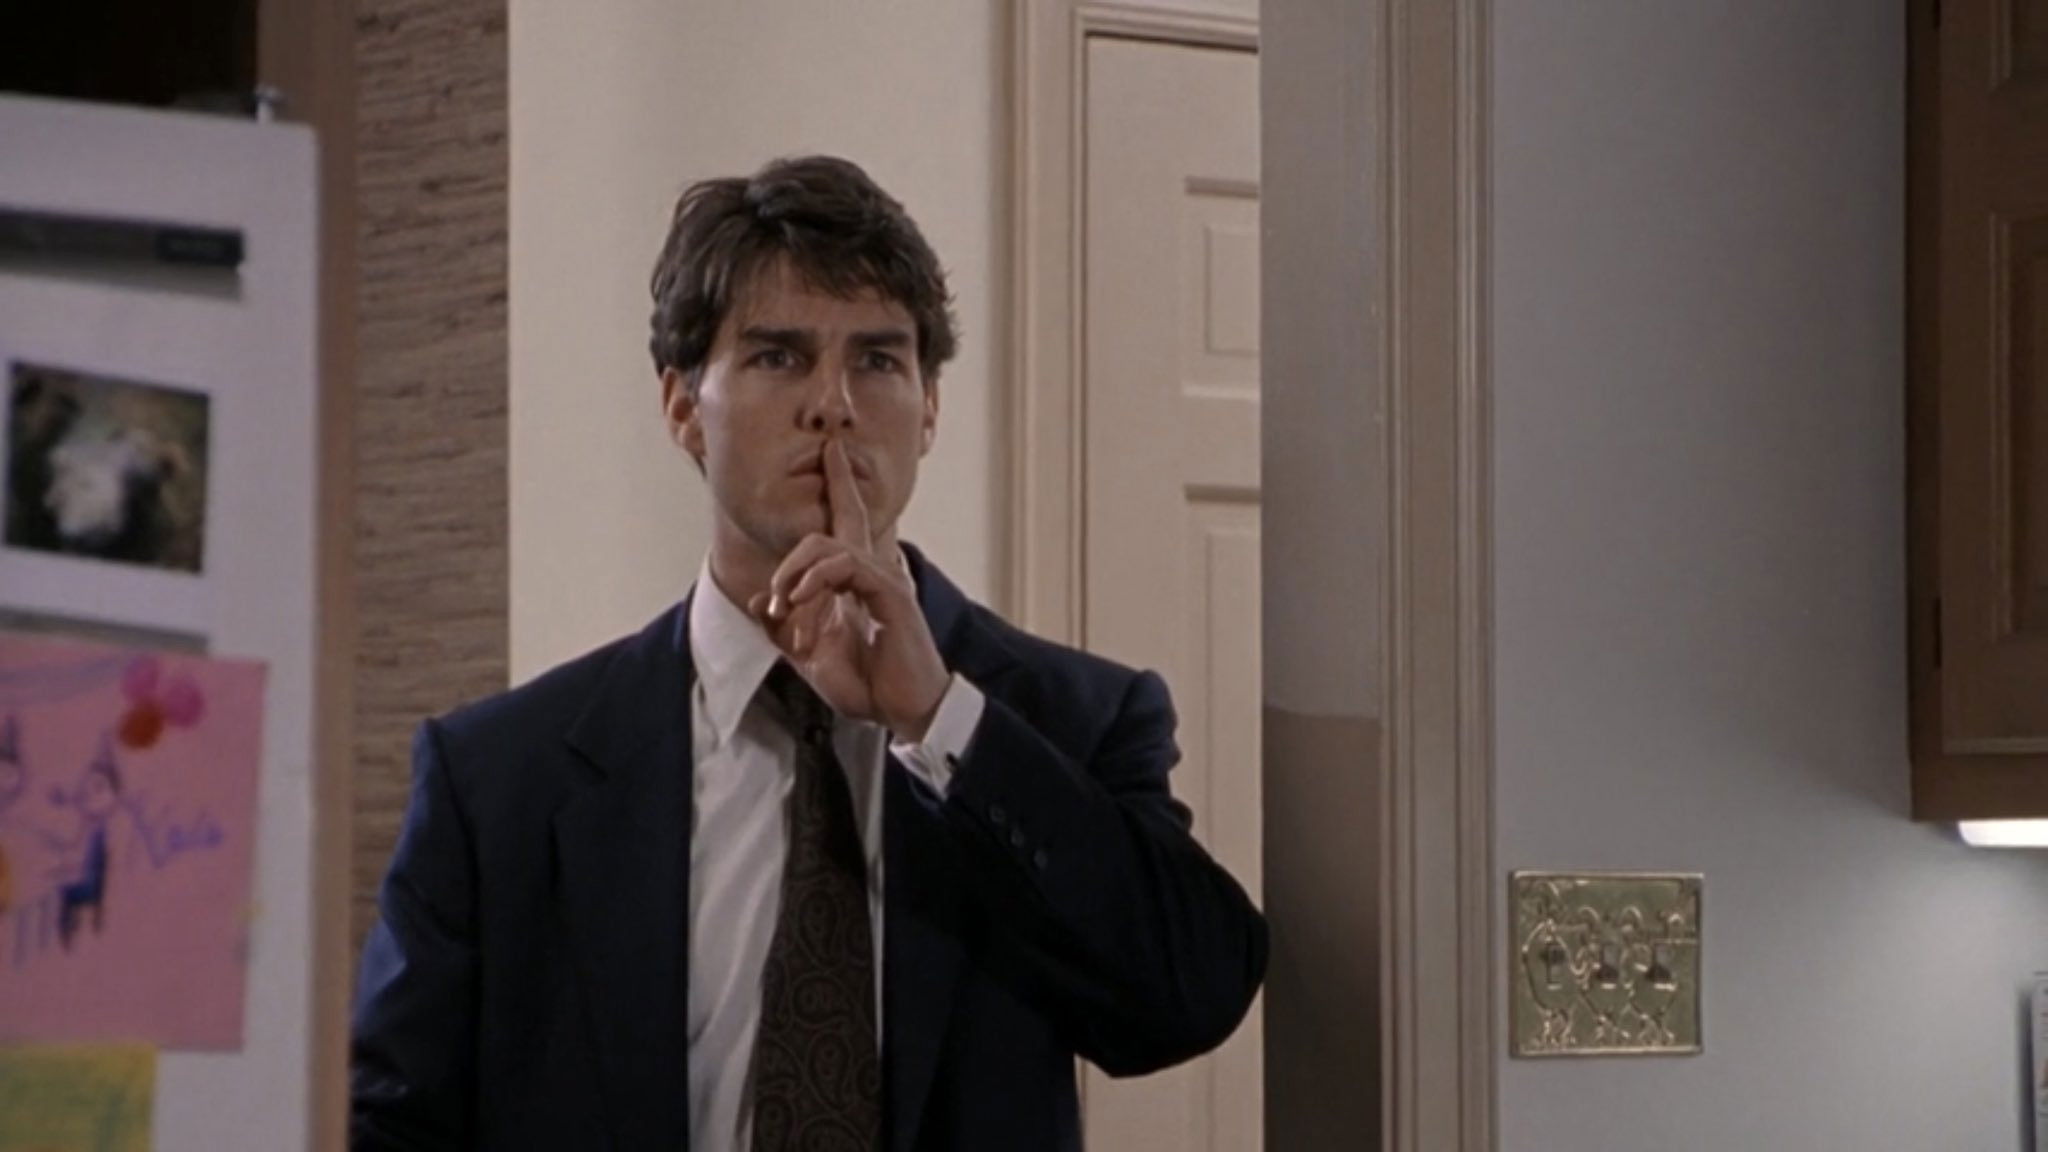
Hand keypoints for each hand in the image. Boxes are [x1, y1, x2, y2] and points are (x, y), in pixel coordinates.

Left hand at [749, 440, 950, 739]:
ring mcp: (884, 579)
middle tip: (778, 599)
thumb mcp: (812, 658)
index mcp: (856, 582)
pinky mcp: (890, 592)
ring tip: (786, 609)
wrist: (904, 712)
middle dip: (796, 552)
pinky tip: (800, 601)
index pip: (848, 521)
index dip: (841, 483)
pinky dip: (815, 580)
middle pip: (838, 522)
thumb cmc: (869, 685)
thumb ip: (785, 628)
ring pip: (828, 544)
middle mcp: (873, 572)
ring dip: (795, 576)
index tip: (832, 449)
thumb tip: (762, 598)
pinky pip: (846, 564)